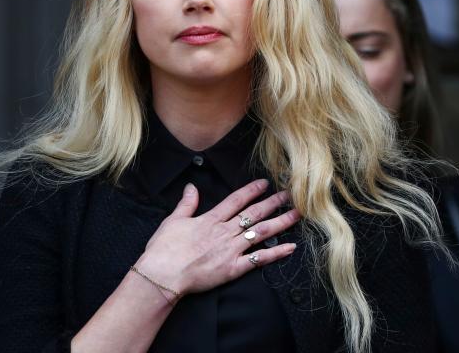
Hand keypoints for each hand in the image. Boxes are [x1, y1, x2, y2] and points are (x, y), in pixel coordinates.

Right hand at [135, 179, 299, 299]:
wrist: (162, 275)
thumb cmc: (164, 249)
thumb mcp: (173, 220)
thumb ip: (186, 203)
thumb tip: (191, 187)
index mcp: (210, 219)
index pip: (236, 200)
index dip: (252, 190)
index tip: (265, 183)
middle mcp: (225, 232)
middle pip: (254, 213)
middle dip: (273, 203)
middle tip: (289, 195)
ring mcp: (231, 250)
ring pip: (261, 232)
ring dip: (280, 222)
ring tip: (296, 215)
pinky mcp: (233, 269)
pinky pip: (259, 260)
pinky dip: (275, 253)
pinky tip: (290, 247)